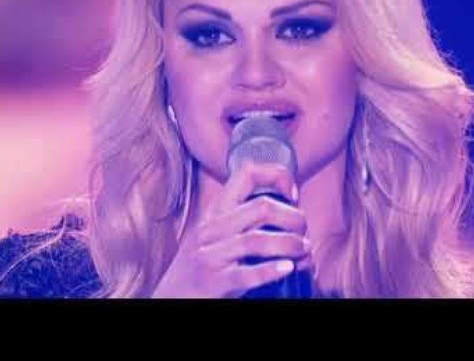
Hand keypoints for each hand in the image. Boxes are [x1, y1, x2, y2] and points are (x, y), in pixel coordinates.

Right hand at [151, 161, 312, 297]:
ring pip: (256, 240)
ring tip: (304, 251)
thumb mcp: (215, 236)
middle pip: (261, 208)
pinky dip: (270, 270)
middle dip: (292, 217)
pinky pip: (246, 274)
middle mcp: (212, 229)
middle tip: (304, 231)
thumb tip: (290, 216)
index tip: (292, 194)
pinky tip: (288, 268)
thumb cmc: (199, 268)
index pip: (246, 174)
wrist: (169, 298)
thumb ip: (242, 222)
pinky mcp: (213, 283)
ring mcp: (210, 256)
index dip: (275, 176)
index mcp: (216, 213)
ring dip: (289, 244)